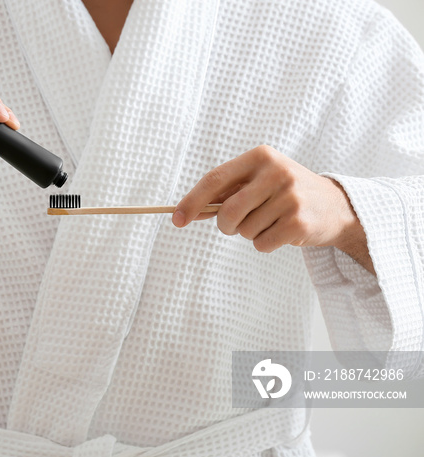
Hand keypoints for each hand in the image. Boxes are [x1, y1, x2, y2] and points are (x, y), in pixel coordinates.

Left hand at [172, 145, 373, 272]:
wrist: (335, 206)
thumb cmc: (283, 193)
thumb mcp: (256, 182)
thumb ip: (223, 194)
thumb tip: (184, 211)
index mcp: (260, 157)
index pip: (214, 180)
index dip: (191, 202)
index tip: (176, 219)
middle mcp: (276, 172)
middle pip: (227, 212)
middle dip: (226, 226)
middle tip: (237, 225)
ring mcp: (290, 197)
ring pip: (244, 231)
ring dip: (250, 234)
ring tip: (271, 221)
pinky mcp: (299, 222)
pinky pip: (261, 244)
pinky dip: (265, 244)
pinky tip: (282, 232)